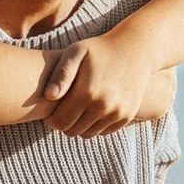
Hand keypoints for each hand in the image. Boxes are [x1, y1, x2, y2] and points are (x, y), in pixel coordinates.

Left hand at [40, 33, 162, 137]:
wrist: (135, 49)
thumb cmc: (99, 49)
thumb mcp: (76, 52)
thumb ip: (61, 73)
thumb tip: (49, 95)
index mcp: (87, 92)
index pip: (59, 122)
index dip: (50, 120)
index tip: (49, 112)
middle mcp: (103, 106)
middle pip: (72, 131)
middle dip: (63, 124)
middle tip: (61, 112)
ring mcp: (117, 113)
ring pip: (87, 134)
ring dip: (78, 126)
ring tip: (74, 112)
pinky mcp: (127, 116)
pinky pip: (103, 132)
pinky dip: (95, 125)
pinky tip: (90, 112)